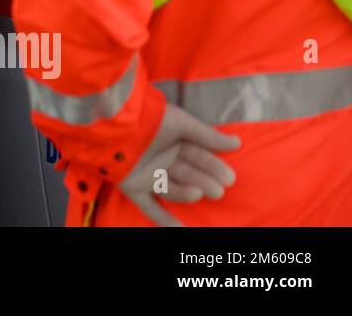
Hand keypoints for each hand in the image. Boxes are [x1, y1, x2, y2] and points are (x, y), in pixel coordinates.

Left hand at [119, 103, 239, 225]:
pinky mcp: (133, 187)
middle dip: (204, 181)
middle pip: (187, 174)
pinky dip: (164, 220)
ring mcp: (148, 174)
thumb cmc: (150, 120)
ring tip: (199, 192)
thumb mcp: (181, 123)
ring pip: (172, 189)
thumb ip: (206, 136)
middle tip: (219, 190)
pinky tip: (182, 231)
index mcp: (172, 142)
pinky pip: (150, 207)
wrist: (115, 124)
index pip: (197, 156)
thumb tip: (236, 143)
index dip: (213, 166)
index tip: (230, 178)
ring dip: (186, 193)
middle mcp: (161, 159)